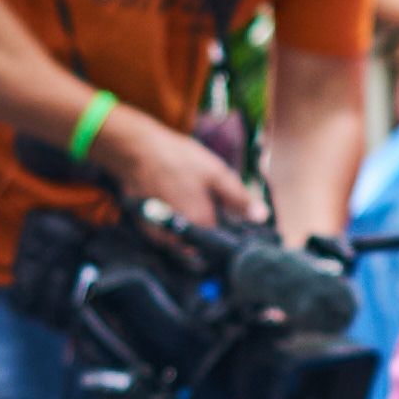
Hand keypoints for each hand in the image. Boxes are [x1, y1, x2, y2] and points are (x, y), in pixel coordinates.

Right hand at [100, 112, 263, 229]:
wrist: (136, 150)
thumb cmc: (178, 159)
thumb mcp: (216, 174)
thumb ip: (239, 199)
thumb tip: (263, 217)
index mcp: (203, 226)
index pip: (223, 245)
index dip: (230, 235)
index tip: (231, 223)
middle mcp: (180, 237)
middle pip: (203, 247)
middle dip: (210, 235)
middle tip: (210, 208)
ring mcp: (161, 236)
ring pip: (183, 243)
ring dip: (191, 233)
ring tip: (191, 204)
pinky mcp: (147, 229)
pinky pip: (167, 237)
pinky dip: (174, 228)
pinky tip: (175, 205)